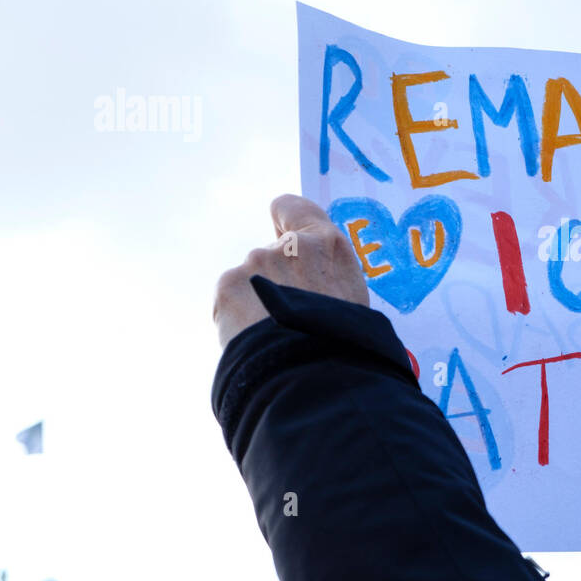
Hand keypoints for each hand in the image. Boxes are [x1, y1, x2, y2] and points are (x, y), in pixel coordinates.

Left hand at [213, 194, 369, 347]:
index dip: (283, 219)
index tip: (281, 231)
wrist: (310, 372)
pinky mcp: (228, 286)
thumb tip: (311, 282)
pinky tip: (255, 339)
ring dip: (258, 300)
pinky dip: (238, 318)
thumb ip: (327, 276)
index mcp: (328, 244)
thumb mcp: (352, 299)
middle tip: (289, 315)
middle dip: (276, 279)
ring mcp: (256, 263)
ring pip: (252, 280)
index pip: (293, 208)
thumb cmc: (342, 341)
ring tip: (274, 334)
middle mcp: (290, 245)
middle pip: (272, 254)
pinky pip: (230, 300)